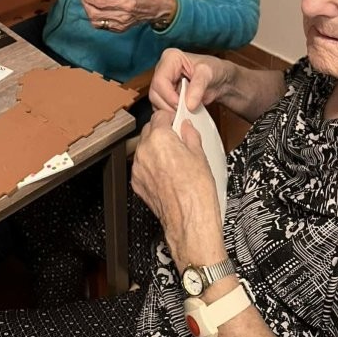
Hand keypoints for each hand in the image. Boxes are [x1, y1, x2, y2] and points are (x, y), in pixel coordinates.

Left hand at [80, 0, 172, 32]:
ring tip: (89, 2)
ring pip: (96, 21)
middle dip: (85, 3)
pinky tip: (96, 10)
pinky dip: (95, 18)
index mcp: (126, 3)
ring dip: (88, 11)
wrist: (157, 9)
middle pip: (94, 13)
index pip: (100, 1)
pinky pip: (101, 26)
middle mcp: (122, 16)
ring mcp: (120, 25)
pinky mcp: (119, 29)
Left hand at [131, 110, 223, 267]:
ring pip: (144, 149)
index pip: (159, 116)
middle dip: (161, 133)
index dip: (170, 118)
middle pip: (149, 131)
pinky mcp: (137, 184)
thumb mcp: (200, 155)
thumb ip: (190, 136)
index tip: (176, 122)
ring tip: (173, 160)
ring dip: (155, 150)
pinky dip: (151, 166)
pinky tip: (167, 174)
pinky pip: (142, 167)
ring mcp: (138, 168)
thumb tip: (187, 128)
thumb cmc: (196, 191)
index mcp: (159, 138)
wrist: (189, 220)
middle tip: (177, 140)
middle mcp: (144, 151)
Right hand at [149, 48, 231, 112]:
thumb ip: (198, 87)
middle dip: (169, 105)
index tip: (182, 105)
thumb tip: (188, 104)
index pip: (160, 80)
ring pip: (156, 102)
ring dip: (169, 111)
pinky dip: (171, 114)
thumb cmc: (215, 70)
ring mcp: (163, 84)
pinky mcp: (166, 95)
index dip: (169, 95)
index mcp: (170, 58)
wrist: (221, 80)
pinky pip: (161, 108)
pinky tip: (182, 114)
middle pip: (155, 93)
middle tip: (184, 111)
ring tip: (185, 113)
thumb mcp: (209, 74)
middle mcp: (163, 70)